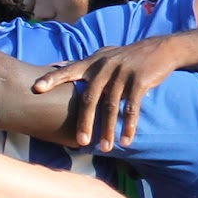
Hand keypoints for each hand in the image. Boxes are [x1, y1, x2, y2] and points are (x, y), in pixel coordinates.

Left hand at [32, 34, 185, 151]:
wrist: (161, 49)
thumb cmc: (128, 57)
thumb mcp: (106, 55)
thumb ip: (86, 64)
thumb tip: (60, 66)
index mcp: (93, 63)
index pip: (68, 71)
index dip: (51, 79)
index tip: (36, 89)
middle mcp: (105, 67)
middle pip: (90, 98)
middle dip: (84, 122)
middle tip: (81, 142)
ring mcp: (122, 73)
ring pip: (111, 107)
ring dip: (108, 130)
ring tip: (105, 148)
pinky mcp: (140, 80)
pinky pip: (132, 108)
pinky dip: (129, 125)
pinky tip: (126, 140)